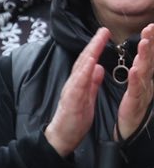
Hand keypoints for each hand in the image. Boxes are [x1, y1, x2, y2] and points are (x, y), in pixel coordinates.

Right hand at [47, 30, 108, 155]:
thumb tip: (98, 67)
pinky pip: (78, 84)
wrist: (62, 137)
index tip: (105, 34)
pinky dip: (84, 73)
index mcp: (79, 83)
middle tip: (103, 30)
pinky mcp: (72, 101)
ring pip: (80, 70)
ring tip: (97, 41)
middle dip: (93, 45)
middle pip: (83, 61)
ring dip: (89, 54)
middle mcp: (73, 84)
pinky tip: (90, 63)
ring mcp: (71, 92)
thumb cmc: (75, 119)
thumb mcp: (88, 97)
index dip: (96, 47)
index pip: (88, 61)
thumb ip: (92, 82)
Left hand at [116, 24, 153, 141]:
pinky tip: (134, 70)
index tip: (151, 26)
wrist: (131, 128)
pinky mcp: (136, 102)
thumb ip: (140, 71)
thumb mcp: (137, 85)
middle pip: (149, 59)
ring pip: (145, 72)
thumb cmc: (134, 106)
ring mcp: (143, 91)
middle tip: (150, 28)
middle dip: (150, 43)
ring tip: (143, 43)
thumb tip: (142, 57)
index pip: (147, 56)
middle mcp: (146, 82)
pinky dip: (136, 79)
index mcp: (144, 77)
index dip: (150, 41)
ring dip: (145, 57)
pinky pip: (136, 89)